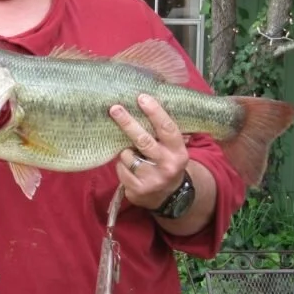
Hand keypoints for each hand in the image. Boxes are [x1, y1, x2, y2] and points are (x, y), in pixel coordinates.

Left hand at [110, 94, 189, 210]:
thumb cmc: (167, 162)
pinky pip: (121, 169)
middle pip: (143, 140)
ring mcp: (152, 179)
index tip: (142, 97)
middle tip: (115, 108)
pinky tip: (130, 168)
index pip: (167, 128)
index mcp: (178, 151)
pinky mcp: (138, 189)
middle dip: (127, 122)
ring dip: (124, 150)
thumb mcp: (173, 148)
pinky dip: (121, 165)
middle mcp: (167, 165)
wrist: (170, 196)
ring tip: (132, 153)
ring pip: (127, 155)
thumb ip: (164, 131)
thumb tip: (145, 102)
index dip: (155, 112)